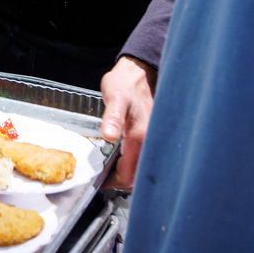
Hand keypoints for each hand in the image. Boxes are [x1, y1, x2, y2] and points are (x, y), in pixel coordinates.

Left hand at [99, 55, 155, 189]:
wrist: (141, 71)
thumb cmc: (126, 83)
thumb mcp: (115, 97)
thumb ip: (113, 117)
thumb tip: (109, 136)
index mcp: (140, 137)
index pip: (129, 175)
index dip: (113, 181)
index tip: (99, 179)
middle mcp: (151, 142)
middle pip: (137, 176)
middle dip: (120, 180)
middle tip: (103, 175)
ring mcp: (154, 140)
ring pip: (141, 168)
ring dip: (126, 172)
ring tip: (109, 166)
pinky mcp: (153, 137)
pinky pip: (143, 158)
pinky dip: (132, 162)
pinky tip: (120, 155)